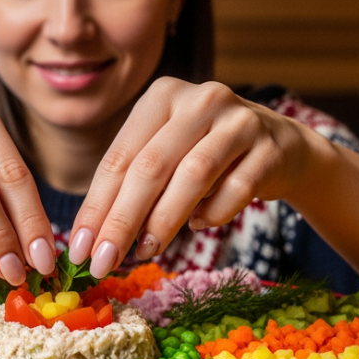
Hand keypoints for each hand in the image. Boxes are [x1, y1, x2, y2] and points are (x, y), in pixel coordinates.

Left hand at [69, 78, 321, 277]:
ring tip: (145, 251)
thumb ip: (132, 184)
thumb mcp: (166, 153)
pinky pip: (236, 191)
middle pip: (151, 167)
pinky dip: (212, 215)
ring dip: (163, 222)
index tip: (79, 249)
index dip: (96, 206)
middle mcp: (200, 99)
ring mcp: (239, 121)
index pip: (120, 157)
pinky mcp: (269, 149)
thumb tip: (90, 240)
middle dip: (122, 220)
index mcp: (162, 96)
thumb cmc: (207, 154)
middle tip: (102, 262)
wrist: (280, 147)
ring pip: (193, 176)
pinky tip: (199, 225)